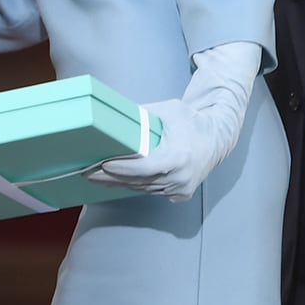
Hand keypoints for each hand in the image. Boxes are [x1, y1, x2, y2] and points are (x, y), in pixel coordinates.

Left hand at [90, 99, 207, 199]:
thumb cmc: (192, 120)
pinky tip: (118, 181)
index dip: (123, 169)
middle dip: (111, 177)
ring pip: (143, 188)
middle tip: (87, 172)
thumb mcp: (168, 110)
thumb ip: (142, 116)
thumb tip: (115, 115)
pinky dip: (136, 185)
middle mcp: (180, 177)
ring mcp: (181, 189)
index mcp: (178, 157)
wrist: (218, 137)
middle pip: (139, 182)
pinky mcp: (181, 194)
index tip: (103, 164)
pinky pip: (153, 191)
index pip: (144, 168)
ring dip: (120, 183)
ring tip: (96, 177)